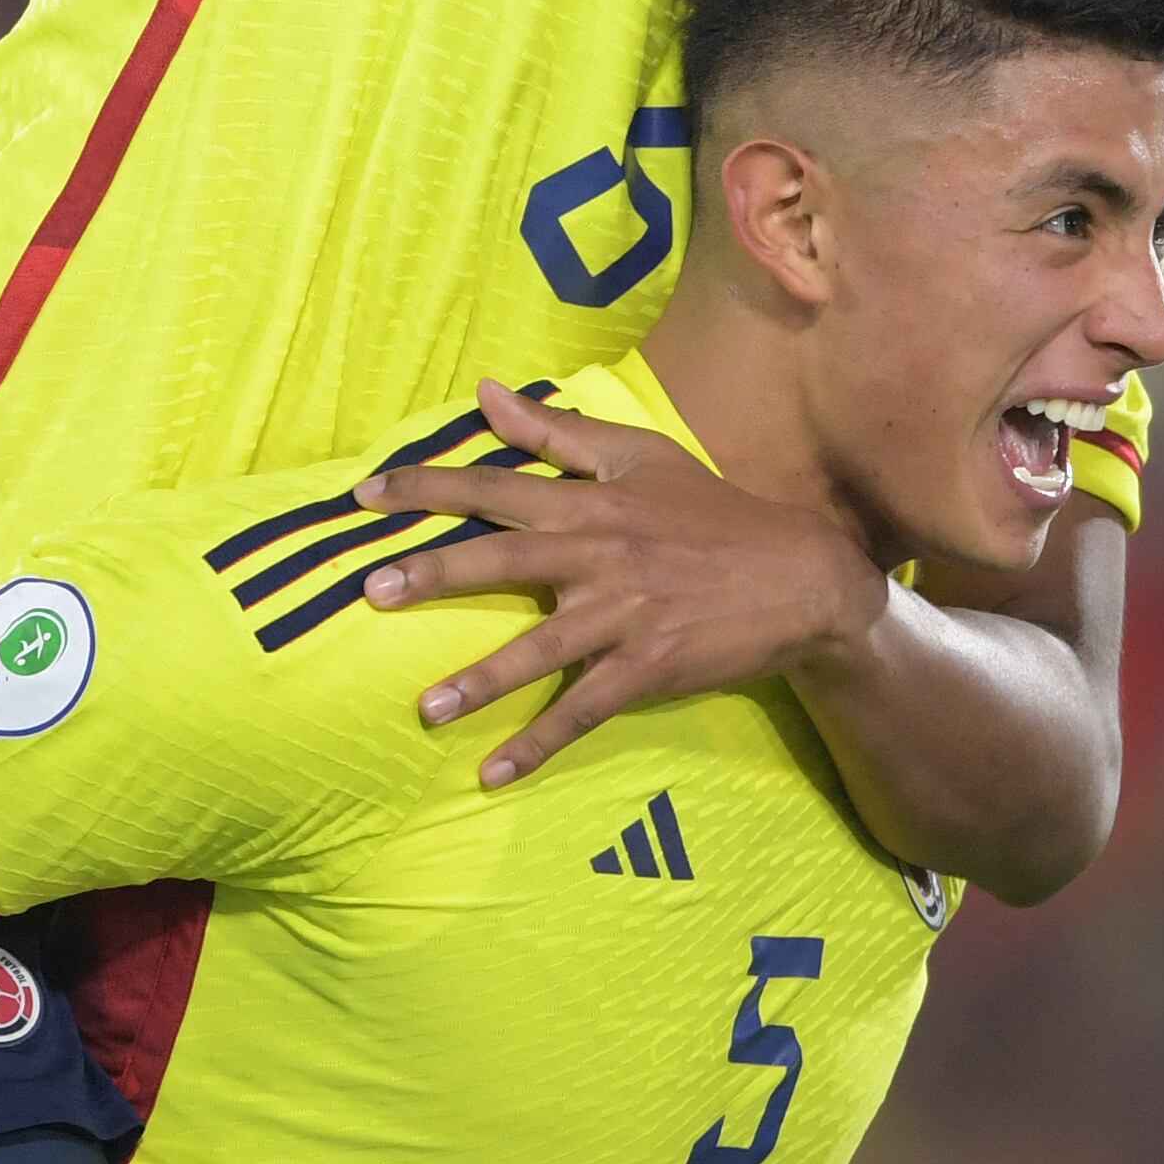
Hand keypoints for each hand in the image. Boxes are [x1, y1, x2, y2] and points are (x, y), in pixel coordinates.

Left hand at [356, 379, 882, 789]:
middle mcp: (600, 554)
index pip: (495, 486)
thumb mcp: (639, 456)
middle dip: (434, 574)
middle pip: (503, 559)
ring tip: (427, 708)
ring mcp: (625, 615)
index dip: (427, 487)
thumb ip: (555, 431)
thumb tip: (484, 391)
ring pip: (540, 648)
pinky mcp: (648, 667)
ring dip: (481, 680)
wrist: (798, 575)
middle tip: (371, 592)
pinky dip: (539, 742)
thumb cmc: (710, 512)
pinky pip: (583, 709)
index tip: (365, 495)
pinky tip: (494, 771)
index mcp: (591, 501)